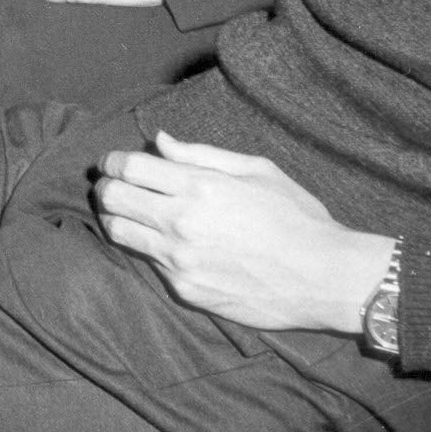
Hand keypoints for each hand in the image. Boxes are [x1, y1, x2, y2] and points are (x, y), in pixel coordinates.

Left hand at [92, 131, 395, 333]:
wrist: (324, 277)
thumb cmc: (297, 217)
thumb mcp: (257, 170)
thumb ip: (200, 154)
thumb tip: (159, 141)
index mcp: (199, 186)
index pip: (128, 168)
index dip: (112, 162)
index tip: (112, 163)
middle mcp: (181, 223)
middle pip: (112, 199)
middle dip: (106, 188)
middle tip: (113, 186)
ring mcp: (180, 260)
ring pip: (120, 234)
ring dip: (117, 219)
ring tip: (130, 214)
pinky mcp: (185, 290)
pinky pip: (151, 264)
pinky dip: (151, 250)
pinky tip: (169, 244)